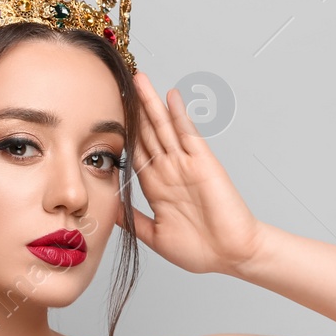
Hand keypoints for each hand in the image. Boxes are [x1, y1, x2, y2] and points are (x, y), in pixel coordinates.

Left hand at [116, 72, 265, 274]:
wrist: (231, 256)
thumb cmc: (200, 250)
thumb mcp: (154, 236)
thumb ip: (132, 220)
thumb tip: (108, 207)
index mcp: (156, 187)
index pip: (134, 152)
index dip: (121, 133)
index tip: (104, 115)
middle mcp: (169, 171)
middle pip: (146, 133)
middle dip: (133, 110)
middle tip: (118, 83)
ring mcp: (186, 165)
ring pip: (163, 128)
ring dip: (151, 103)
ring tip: (139, 79)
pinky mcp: (204, 164)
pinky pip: (188, 134)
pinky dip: (179, 114)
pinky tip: (170, 96)